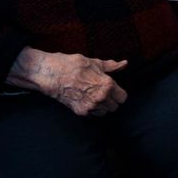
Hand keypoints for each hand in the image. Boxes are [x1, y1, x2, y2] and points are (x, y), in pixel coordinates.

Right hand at [7, 47, 127, 115]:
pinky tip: (87, 99)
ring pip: (105, 112)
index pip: (123, 97)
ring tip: (95, 95)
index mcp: (107, 85)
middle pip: (115, 106)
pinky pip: (94, 114)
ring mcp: (90, 106)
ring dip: (103, 106)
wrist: (54, 75)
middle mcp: (101, 98)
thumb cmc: (74, 66)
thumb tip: (124, 64)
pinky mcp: (81, 112)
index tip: (114, 89)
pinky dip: (93, 109)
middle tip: (104, 92)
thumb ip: (111, 66)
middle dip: (111, 100)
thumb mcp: (95, 63)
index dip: (119, 93)